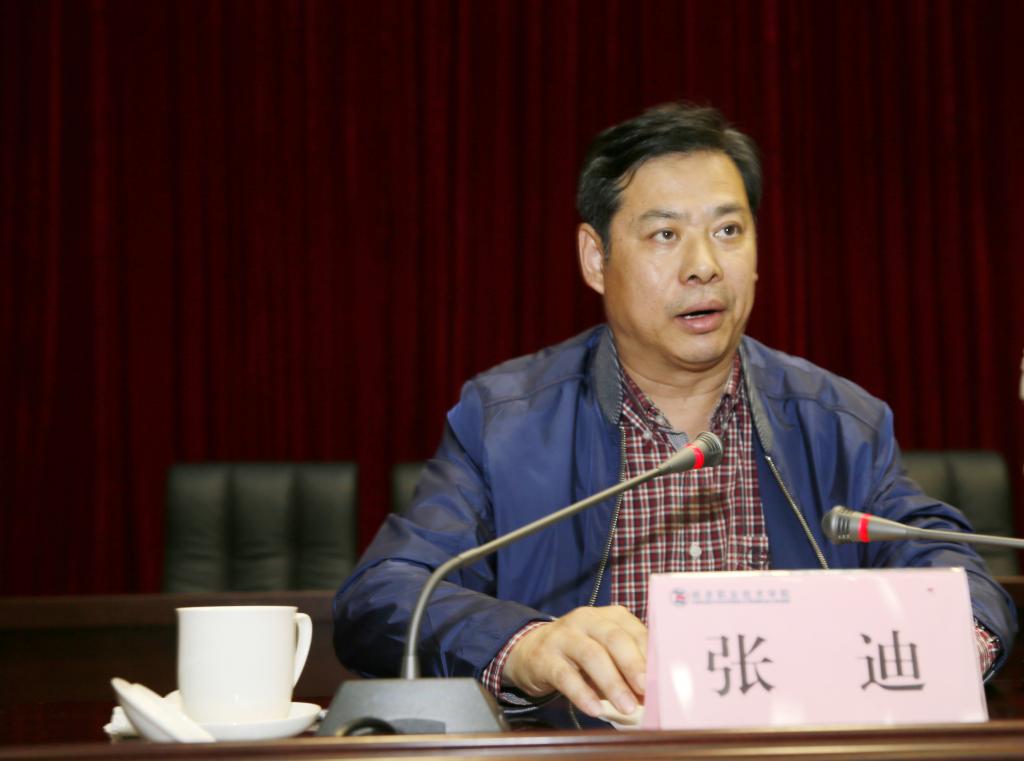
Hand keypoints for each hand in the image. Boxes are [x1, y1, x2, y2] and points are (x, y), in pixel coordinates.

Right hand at [501, 605, 645, 717]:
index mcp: (609, 616)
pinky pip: (565, 675)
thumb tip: (651, 694)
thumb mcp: (606, 651)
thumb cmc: (580, 654)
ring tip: (626, 707)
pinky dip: (582, 694)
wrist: (530, 650)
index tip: (662, 681)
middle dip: (633, 665)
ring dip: (612, 683)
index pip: (634, 631)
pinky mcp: (544, 657)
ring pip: (591, 655)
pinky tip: (594, 709)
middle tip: (646, 690)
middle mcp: (587, 620)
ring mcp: (564, 636)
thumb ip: (627, 666)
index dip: (650, 657)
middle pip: (614, 639)